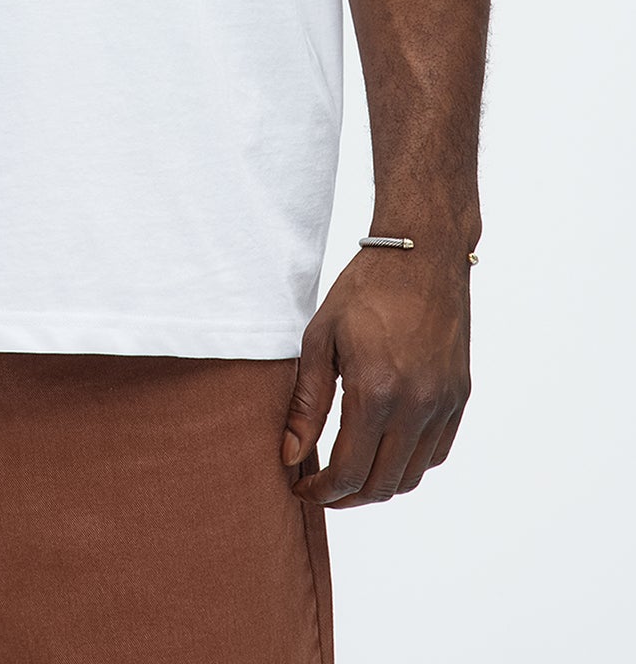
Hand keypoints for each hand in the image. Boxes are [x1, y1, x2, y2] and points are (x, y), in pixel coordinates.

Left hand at [281, 246, 470, 506]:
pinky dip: (409, 464)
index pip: (349, 472)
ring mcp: (443, 403)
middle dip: (347, 497)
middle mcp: (416, 406)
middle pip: (382, 485)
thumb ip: (306, 403)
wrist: (422, 253)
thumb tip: (290, 454)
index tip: (300, 487)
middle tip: (321, 487)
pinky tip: (384, 450)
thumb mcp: (320, 338)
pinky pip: (436, 453)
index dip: (322, 492)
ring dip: (379, 485)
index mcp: (375, 392)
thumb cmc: (365, 289)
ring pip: (412, 476)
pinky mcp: (459, 396)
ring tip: (350, 473)